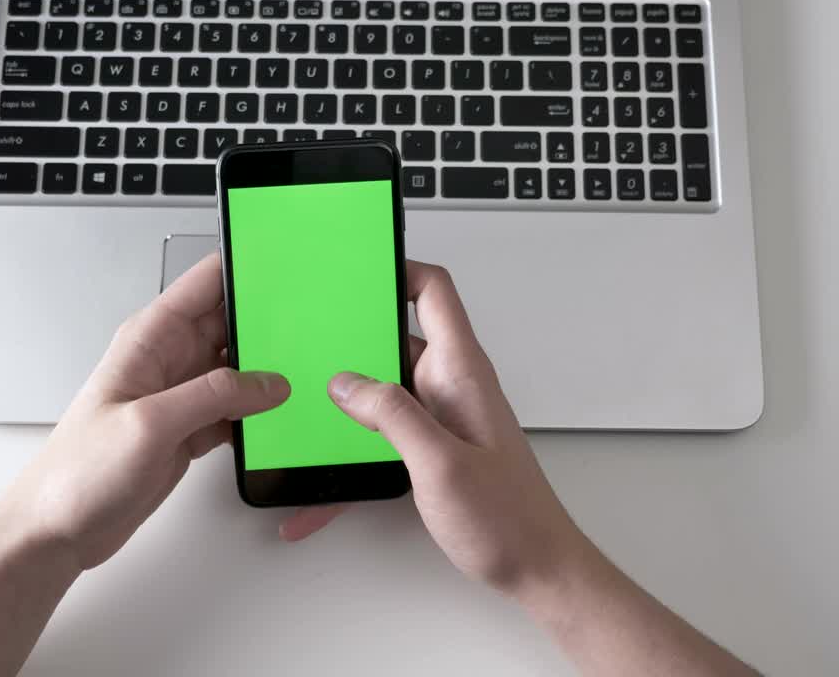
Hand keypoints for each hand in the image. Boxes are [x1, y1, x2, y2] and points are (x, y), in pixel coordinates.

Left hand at [5, 254, 289, 569]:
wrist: (58, 528)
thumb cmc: (78, 472)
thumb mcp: (149, 424)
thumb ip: (212, 396)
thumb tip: (268, 383)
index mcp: (150, 338)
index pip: (205, 282)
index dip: (244, 268)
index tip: (285, 267)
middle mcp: (168, 359)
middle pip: (231, 323)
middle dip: (269, 322)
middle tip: (312, 328)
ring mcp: (182, 395)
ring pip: (240, 367)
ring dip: (268, 371)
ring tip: (308, 370)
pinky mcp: (191, 429)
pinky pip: (237, 409)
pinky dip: (259, 413)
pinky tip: (280, 418)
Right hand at [281, 262, 589, 596]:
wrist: (537, 569)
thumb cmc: (510, 520)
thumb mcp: (442, 464)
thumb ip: (393, 415)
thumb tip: (348, 381)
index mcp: (461, 372)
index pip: (433, 292)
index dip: (395, 268)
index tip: (352, 268)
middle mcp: (450, 386)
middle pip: (394, 339)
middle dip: (348, 340)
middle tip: (305, 343)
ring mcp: (440, 417)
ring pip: (380, 391)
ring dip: (344, 404)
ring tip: (300, 415)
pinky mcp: (431, 450)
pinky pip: (381, 439)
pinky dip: (352, 459)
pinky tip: (321, 494)